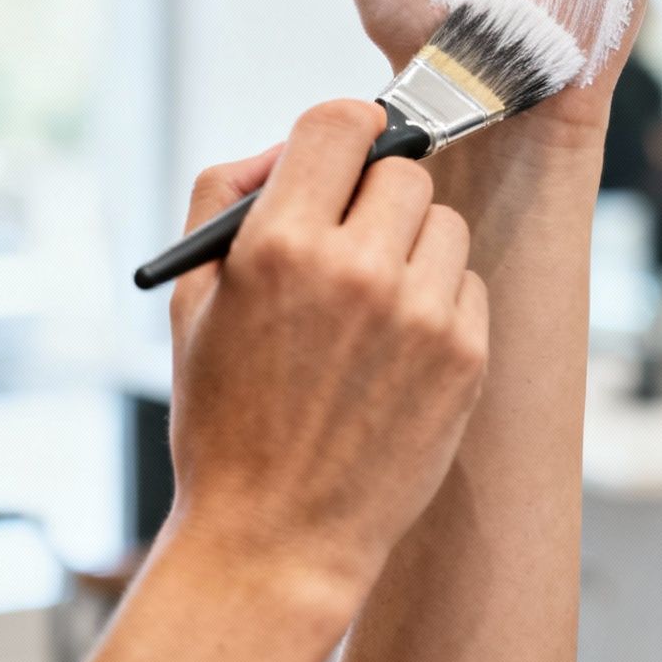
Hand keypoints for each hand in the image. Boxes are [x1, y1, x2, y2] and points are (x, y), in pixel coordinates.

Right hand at [165, 101, 489, 604]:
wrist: (278, 537)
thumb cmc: (227, 418)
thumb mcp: (191, 301)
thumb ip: (225, 199)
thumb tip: (285, 149)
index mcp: (279, 245)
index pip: (340, 124)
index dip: (346, 129)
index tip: (349, 146)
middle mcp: (358, 270)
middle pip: (404, 171)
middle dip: (377, 196)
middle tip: (351, 239)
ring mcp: (422, 314)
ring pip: (446, 225)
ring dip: (415, 247)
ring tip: (373, 305)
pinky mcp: (467, 355)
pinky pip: (470, 284)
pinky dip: (442, 301)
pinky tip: (398, 349)